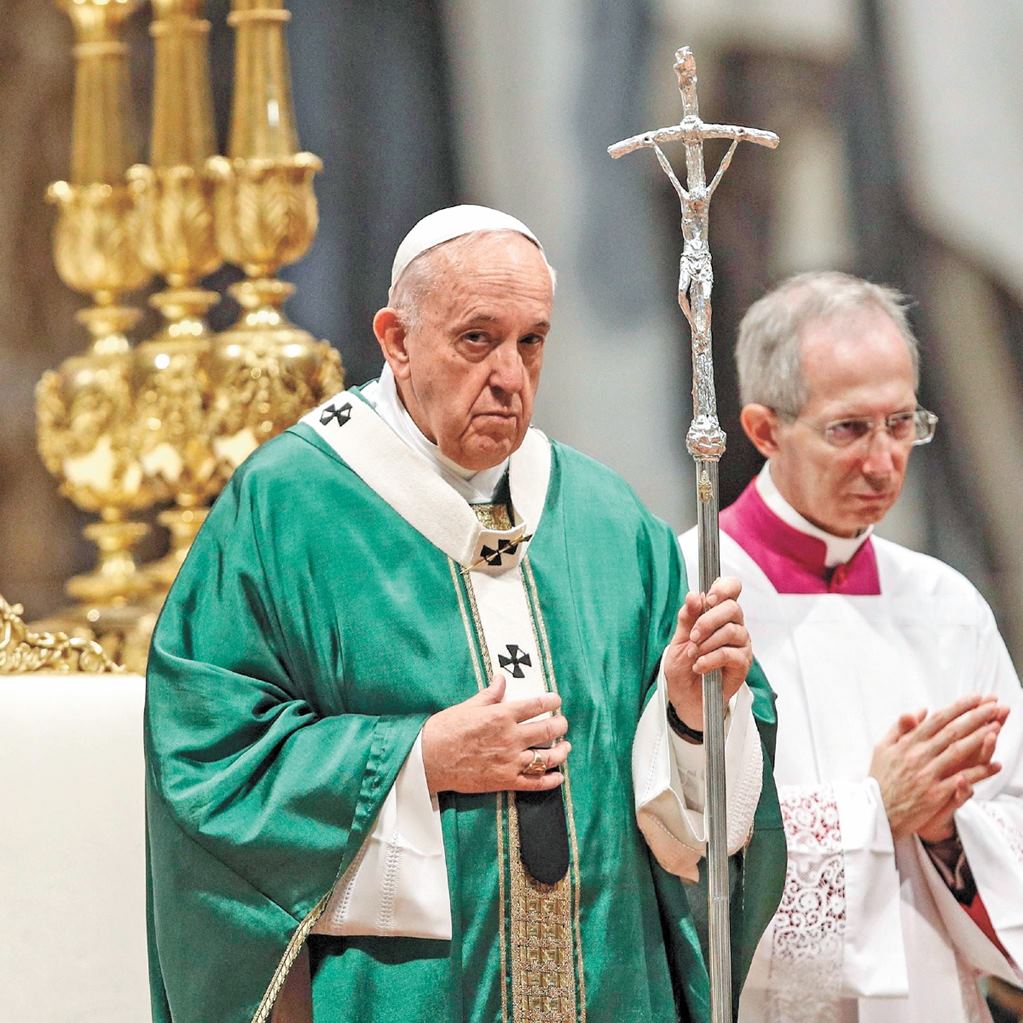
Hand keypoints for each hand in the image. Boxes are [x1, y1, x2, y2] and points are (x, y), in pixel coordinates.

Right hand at [421, 673, 570, 794]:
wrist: (429, 759)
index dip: (551, 701)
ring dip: (561, 751)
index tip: (556, 700)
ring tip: (565, 747)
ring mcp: (510, 761)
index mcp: (502, 715)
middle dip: (560, 725)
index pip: (537, 705)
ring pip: (547, 758)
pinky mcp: (505, 781)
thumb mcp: (469, 706)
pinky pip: (535, 783)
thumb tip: (501, 679)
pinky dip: (550, 780)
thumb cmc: (445, 730)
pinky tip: (558, 776)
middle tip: (562, 723)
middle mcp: (510, 738)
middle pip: (548, 730)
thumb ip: (490, 694)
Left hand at [662, 576, 752, 730]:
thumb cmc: (683, 666)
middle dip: (708, 620)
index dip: (724, 588)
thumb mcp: (678, 639)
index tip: (709, 598)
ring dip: (707, 642)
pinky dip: (711, 659)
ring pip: (731, 630)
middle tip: (693, 636)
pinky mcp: (742, 663)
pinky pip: (730, 654)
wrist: (685, 697)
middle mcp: (733, 625)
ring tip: (694, 654)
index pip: (732, 588)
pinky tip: (700, 666)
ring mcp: (740, 644)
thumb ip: (687, 617)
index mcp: (718, 613)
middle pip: (733, 608)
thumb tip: (694, 595)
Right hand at [869, 693, 1008, 841]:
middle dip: (975, 717)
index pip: (937, 720)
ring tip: (996, 727)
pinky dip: (979, 773)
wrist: (876, 812)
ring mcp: (927, 774)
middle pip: (952, 732)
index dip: (958, 708)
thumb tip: (921, 711)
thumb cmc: (880, 778)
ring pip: (958, 752)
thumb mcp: (882, 747)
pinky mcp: (935, 794)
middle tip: (993, 706)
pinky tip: (994, 765)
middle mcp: (918, 756)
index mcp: (907, 743)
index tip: (976, 698)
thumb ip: (900, 728)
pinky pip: (961, 781)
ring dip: (980, 739)